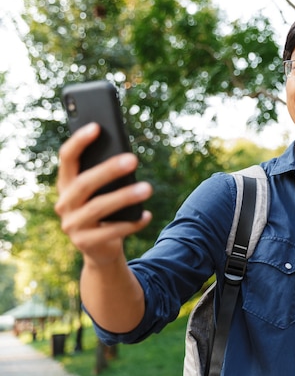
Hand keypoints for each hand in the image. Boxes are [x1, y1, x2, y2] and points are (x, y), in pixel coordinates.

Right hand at [55, 123, 152, 265]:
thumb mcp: (103, 192)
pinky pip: (112, 232)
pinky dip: (132, 223)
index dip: (79, 142)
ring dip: (124, 196)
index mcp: (66, 184)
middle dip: (109, 170)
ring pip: (98, 207)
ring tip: (148, 188)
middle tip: (134, 159)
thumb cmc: (105, 211)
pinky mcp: (86, 243)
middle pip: (84, 183)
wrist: (100, 249)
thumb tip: (128, 157)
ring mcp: (72, 225)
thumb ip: (107, 176)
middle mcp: (64, 203)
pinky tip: (147, 215)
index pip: (67, 159)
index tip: (97, 126)